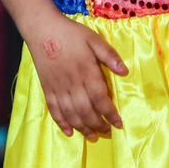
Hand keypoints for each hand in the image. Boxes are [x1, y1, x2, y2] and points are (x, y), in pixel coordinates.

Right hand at [27, 14, 127, 139]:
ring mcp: (58, 88)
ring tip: (93, 137)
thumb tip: (125, 72)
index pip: (100, 98)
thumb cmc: (71, 34)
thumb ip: (109, 56)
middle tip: (107, 133)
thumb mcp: (94, 39)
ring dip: (83, 128)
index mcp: (87, 71)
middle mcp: (72, 83)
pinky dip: (61, 123)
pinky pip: (54, 110)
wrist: (43, 29)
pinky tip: (69, 132)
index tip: (119, 124)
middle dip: (98, 125)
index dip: (110, 114)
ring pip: (71, 114)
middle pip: (86, 111)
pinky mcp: (47, 89)